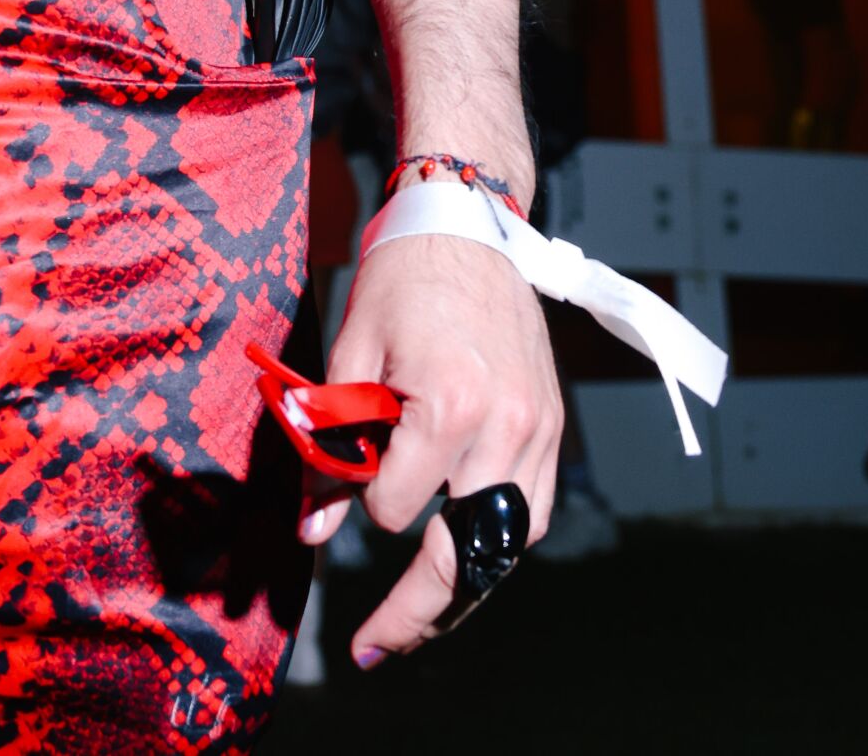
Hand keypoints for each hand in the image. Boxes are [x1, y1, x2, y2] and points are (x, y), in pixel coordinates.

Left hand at [305, 232, 560, 666]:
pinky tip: (469, 555)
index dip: (359, 501)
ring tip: (420, 619)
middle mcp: (505, 428)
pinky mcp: (554, 427)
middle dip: (418, 612)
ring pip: (509, 546)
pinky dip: (500, 540)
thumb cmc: (400, 276)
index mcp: (449, 406)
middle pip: (468, 556)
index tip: (341, 483)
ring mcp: (540, 431)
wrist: (468, 217)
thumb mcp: (351, 352)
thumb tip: (313, 529)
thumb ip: (332, 443)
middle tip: (374, 649)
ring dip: (467, 586)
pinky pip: (533, 511)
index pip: (394, 506)